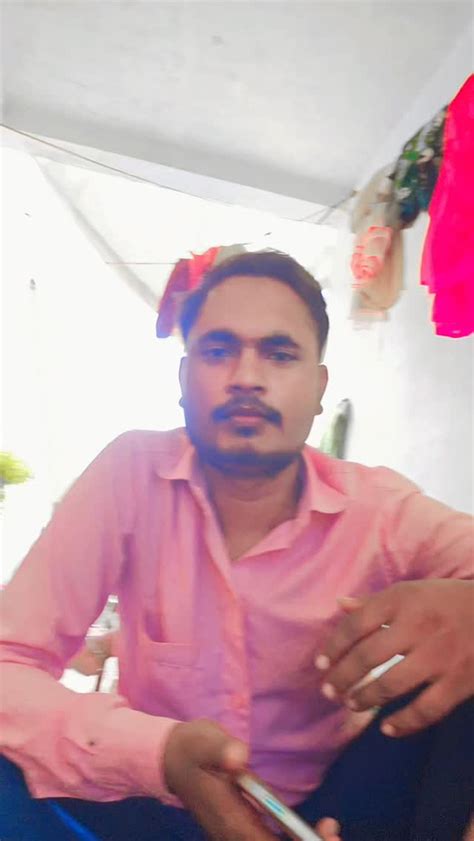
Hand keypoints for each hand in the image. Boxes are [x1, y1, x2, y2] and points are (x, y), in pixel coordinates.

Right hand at [164, 719, 341, 840]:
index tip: (325, 834)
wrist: (171, 757)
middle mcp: (235, 836)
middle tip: (333, 831)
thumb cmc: (192, 748)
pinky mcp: (242, 828)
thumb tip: (238, 757)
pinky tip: (314, 828)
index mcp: (230, 821)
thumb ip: (222, 749)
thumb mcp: (205, 741)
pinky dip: (294, 840)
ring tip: (330, 829)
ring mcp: (238, 834)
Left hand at [316, 580, 473, 736]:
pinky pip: (426, 709)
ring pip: (391, 684)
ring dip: (365, 698)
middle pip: (368, 655)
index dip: (334, 646)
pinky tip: (387, 728)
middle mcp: (417, 626)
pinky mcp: (459, 681)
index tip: (320, 664)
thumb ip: (376, 602)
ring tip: (352, 704)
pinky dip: (404, 723)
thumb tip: (340, 605)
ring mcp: (439, 655)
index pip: (357, 623)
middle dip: (343, 676)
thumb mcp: (413, 592)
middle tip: (329, 691)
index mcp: (403, 599)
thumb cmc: (450, 601)